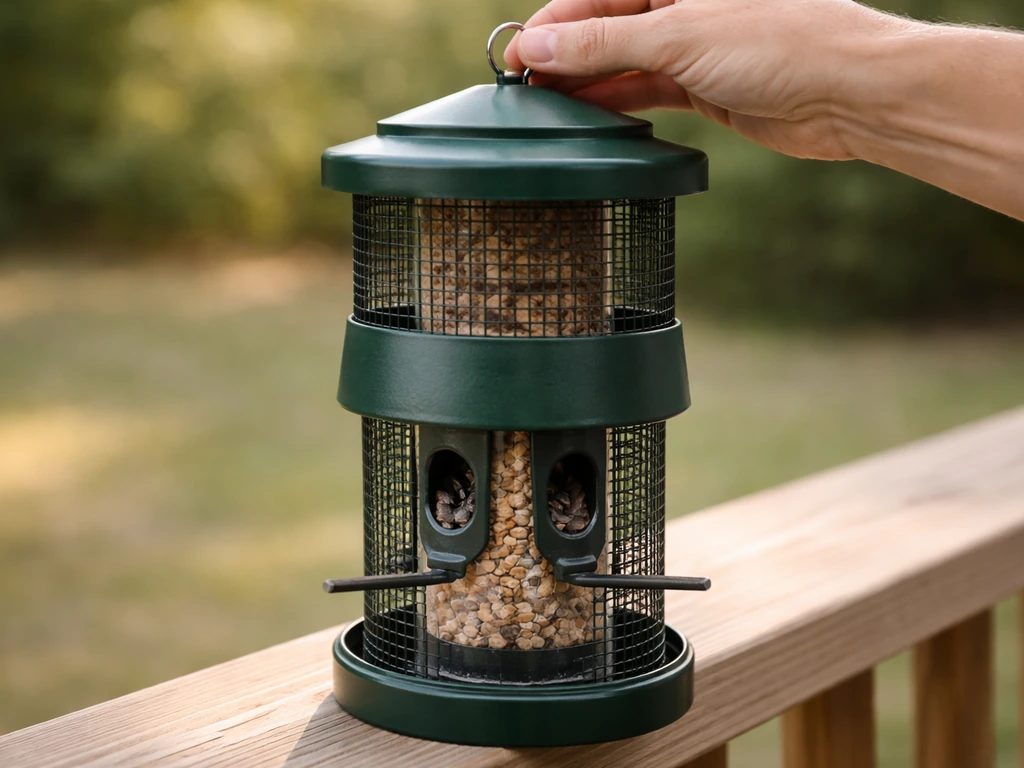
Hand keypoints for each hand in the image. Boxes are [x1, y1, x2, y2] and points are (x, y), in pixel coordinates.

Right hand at [504, 0, 908, 160]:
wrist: (848, 92)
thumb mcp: (677, 34)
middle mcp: (684, 4)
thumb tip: (536, 47)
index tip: (515, 55)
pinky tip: (589, 117)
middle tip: (522, 88)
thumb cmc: (780, 41)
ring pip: (624, 62)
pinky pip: (648, 91)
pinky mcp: (706, 87)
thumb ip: (601, 42)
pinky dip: (618, 104)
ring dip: (586, 84)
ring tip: (545, 107)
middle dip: (564, 55)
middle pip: (606, 26)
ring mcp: (695, 47)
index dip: (553, 24)